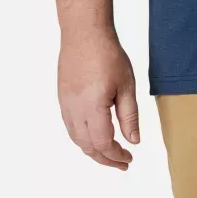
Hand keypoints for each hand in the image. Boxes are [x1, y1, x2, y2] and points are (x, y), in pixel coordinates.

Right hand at [58, 30, 139, 169]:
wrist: (85, 34)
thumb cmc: (108, 55)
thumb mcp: (127, 85)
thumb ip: (129, 115)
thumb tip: (133, 140)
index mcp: (93, 108)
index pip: (103, 144)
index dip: (116, 156)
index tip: (128, 159)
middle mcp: (75, 111)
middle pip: (87, 147)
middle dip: (105, 158)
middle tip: (121, 162)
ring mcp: (66, 105)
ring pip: (76, 139)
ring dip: (92, 150)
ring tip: (110, 153)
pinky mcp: (63, 98)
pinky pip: (70, 127)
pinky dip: (82, 138)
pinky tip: (94, 135)